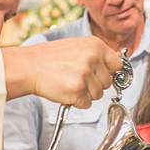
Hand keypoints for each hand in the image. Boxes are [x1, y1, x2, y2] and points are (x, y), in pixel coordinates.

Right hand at [2, 36, 121, 107]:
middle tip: (76, 77)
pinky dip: (77, 102)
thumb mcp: (78, 46)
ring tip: (69, 82)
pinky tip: (65, 90)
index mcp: (96, 45)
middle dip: (94, 84)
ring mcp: (86, 74)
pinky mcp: (78, 90)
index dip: (108, 72)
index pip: (117, 64)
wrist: (29, 66)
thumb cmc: (51, 58)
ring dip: (85, 94)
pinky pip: (86, 104)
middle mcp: (93, 58)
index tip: (99, 74)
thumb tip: (120, 60)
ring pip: (98, 94)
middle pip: (108, 82)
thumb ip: (98, 54)